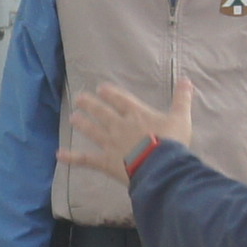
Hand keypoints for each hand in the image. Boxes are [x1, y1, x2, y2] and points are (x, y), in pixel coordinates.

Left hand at [67, 76, 196, 174]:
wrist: (160, 166)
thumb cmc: (172, 142)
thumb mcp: (181, 118)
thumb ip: (182, 99)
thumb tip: (187, 80)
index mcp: (136, 114)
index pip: (120, 99)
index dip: (109, 93)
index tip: (101, 89)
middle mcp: (119, 125)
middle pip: (101, 112)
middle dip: (90, 104)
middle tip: (80, 99)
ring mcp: (110, 143)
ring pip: (92, 130)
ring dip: (82, 123)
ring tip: (73, 118)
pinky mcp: (104, 161)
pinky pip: (85, 159)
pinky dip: (72, 157)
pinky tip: (59, 154)